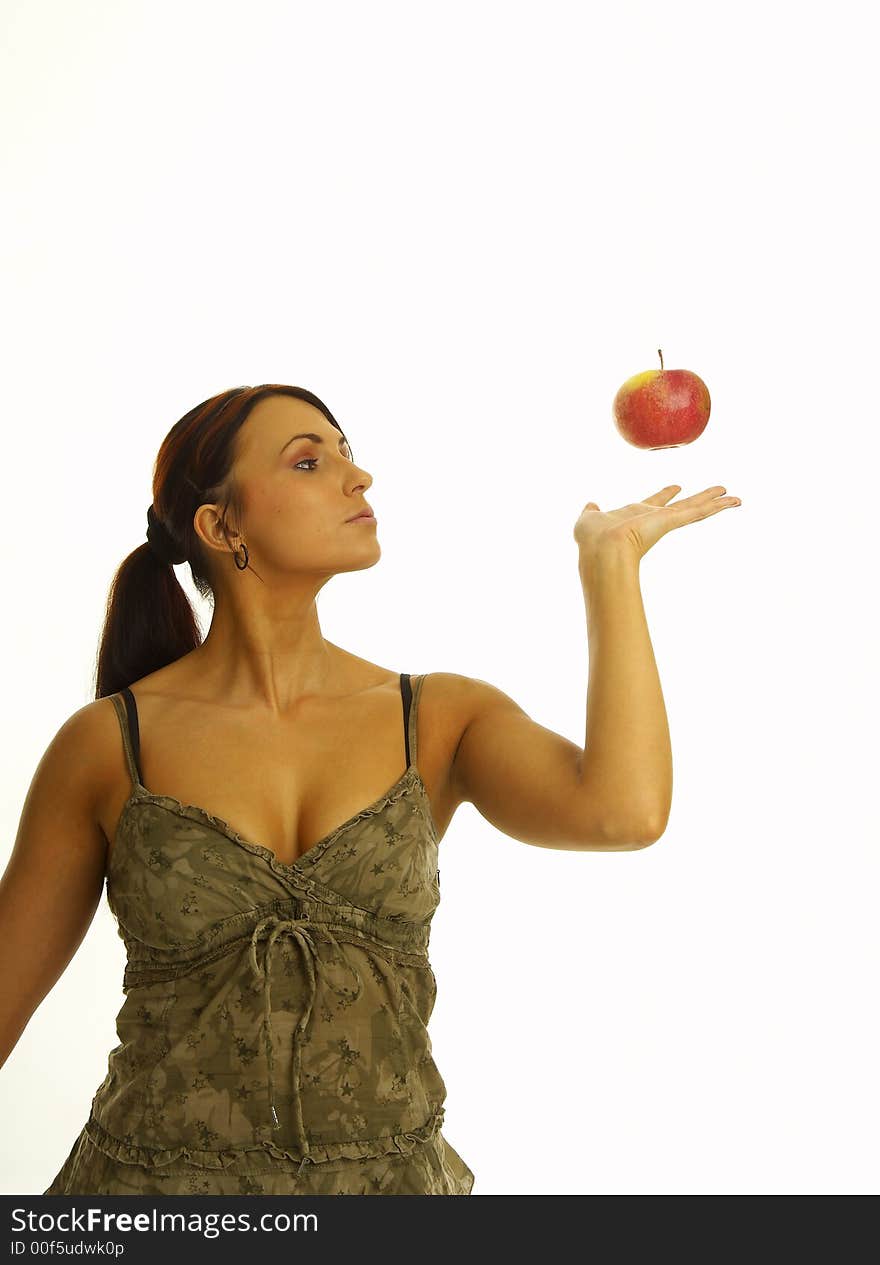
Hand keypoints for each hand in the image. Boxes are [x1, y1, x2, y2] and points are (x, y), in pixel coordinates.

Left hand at [573, 484, 741, 564]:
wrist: (602, 550)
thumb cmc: (592, 539)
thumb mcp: (588, 519)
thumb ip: (590, 512)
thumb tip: (589, 505)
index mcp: (634, 515)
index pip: (655, 503)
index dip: (665, 494)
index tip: (676, 486)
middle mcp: (654, 519)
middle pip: (683, 506)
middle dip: (699, 498)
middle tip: (717, 491)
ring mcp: (664, 522)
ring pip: (696, 510)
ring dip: (715, 502)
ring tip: (736, 497)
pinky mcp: (672, 522)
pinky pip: (699, 512)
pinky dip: (718, 506)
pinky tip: (734, 501)